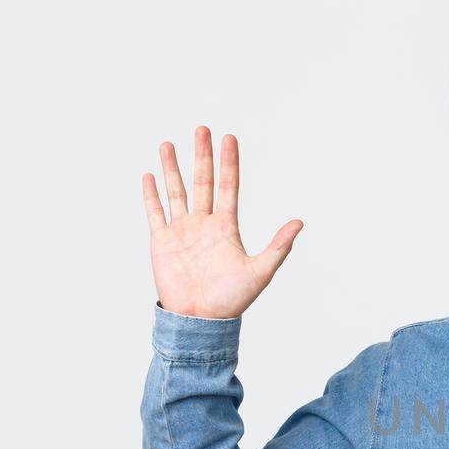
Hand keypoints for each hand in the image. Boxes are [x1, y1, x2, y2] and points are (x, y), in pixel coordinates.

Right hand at [142, 125, 302, 318]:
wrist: (201, 320)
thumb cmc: (232, 300)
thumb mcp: (261, 271)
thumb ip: (279, 245)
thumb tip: (299, 222)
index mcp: (226, 227)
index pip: (228, 186)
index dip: (229, 162)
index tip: (229, 138)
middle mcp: (203, 224)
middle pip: (202, 181)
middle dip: (201, 155)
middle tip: (202, 128)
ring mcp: (182, 231)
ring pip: (176, 191)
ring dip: (172, 168)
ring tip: (168, 143)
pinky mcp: (161, 242)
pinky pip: (155, 213)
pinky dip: (151, 194)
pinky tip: (149, 175)